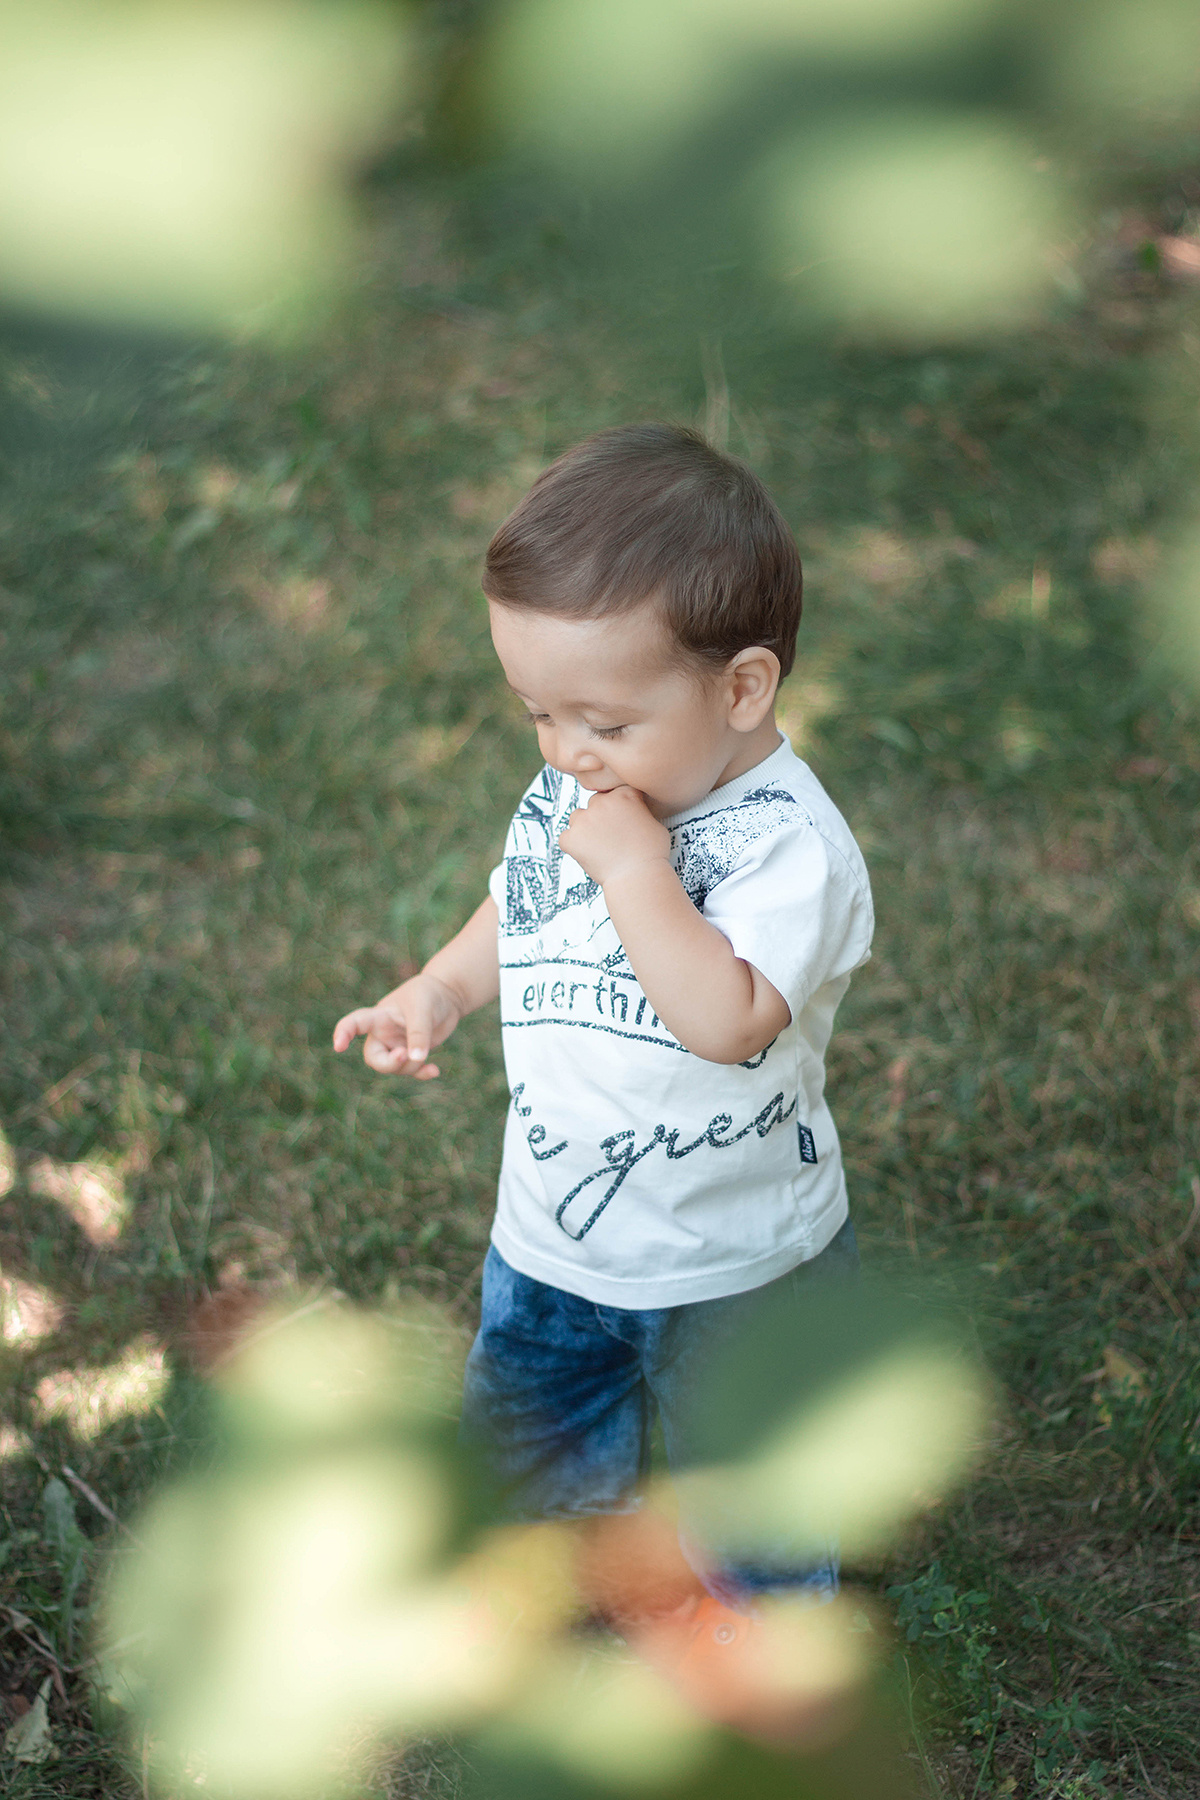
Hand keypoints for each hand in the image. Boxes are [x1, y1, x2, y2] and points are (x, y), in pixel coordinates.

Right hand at [332, 972, 462, 1078]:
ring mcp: (397, 1044)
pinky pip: (411, 1070)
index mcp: (379, 1016)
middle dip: (388, 1064)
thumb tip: (416, 1059)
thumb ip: (418, 1033)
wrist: (446, 996)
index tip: (338, 1047)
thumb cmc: (428, 994)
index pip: (355, 1024)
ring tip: (426, 1055)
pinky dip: (422, 1073)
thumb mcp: (423, 1010)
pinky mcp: (412, 1053)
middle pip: (374, 1058)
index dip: (343, 1034)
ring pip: (395, 1067)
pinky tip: (434, 1071)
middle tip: (404, 1056)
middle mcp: (383, 1033)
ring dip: (411, 1066)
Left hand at [558, 786, 670, 885]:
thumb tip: (635, 813)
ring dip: (584, 827)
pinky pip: (565, 837)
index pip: (615, 793)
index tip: (621, 818)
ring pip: (577, 817)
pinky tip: (587, 853)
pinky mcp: (570, 838)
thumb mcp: (655, 822)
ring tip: (598, 845)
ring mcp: (584, 820)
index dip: (618, 807)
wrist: (638, 876)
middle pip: (595, 803)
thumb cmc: (651, 854)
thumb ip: (640, 811)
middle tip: (610, 835)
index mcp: (623, 795)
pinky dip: (572, 845)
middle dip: (601, 816)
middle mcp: (601, 803)